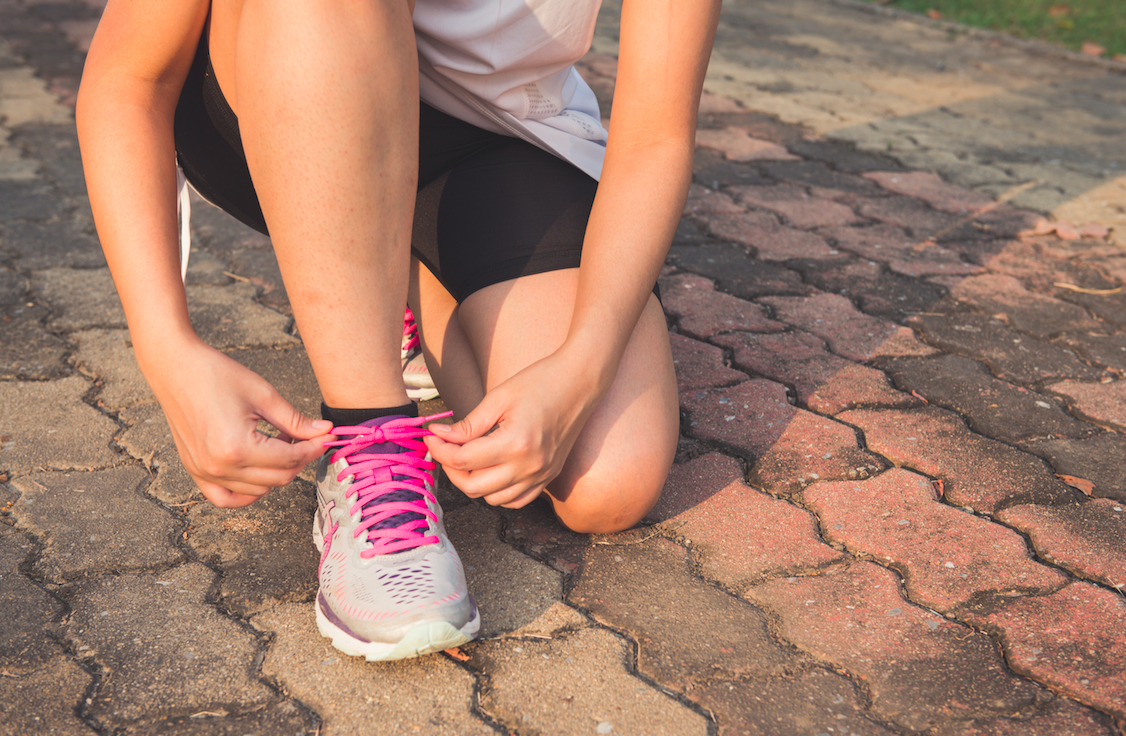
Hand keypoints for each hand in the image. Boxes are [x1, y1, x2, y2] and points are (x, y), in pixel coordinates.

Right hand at [143, 339, 333, 507]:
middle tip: (305, 436)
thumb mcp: (264, 395)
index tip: (327, 437)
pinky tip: (259, 471)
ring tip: (277, 442)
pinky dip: (247, 492)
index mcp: (238, 448)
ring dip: (276, 472)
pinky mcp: (195, 471)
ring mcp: (204, 472)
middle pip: (278, 478)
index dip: (314, 448)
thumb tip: (324, 432)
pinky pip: (226, 498)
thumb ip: (296, 421)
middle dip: (299, 459)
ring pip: (258, 490)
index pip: (290, 459)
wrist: (175, 367)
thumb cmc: (216, 375)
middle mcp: (219, 467)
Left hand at [424, 350, 602, 507]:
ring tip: (467, 458)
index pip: (463, 460)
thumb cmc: (540, 382)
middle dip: (451, 469)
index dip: (439, 449)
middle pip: (473, 486)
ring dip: (473, 482)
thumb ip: (468, 424)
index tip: (431, 436)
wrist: (580, 382)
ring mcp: (541, 475)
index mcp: (515, 444)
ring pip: (492, 499)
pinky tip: (490, 471)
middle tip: (444, 448)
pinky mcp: (548, 477)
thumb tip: (439, 436)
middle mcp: (529, 466)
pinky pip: (516, 501)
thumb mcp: (498, 398)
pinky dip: (497, 493)